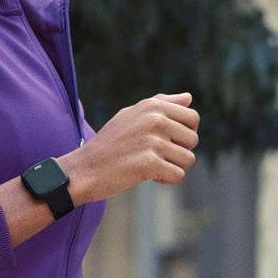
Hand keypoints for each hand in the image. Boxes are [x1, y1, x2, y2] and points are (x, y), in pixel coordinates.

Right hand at [64, 92, 197, 202]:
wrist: (85, 169)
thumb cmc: (110, 144)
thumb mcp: (131, 116)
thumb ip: (161, 104)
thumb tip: (188, 97)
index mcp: (152, 106)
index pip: (192, 118)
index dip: (184, 133)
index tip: (166, 140)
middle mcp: (155, 120)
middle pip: (193, 140)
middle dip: (179, 151)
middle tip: (155, 155)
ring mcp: (153, 141)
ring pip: (188, 159)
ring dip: (172, 166)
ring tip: (149, 165)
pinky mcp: (150, 163)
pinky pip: (178, 175)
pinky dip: (165, 180)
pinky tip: (147, 175)